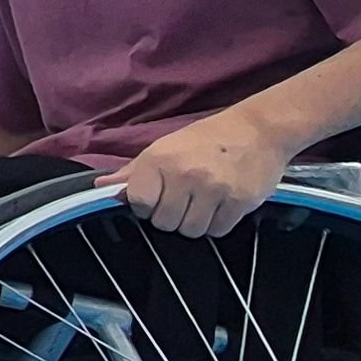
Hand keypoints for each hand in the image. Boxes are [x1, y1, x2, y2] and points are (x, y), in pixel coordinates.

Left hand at [115, 113, 291, 238]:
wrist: (258, 130)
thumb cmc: (206, 139)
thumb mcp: (165, 147)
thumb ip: (134, 172)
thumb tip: (101, 188)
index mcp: (161, 159)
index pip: (139, 203)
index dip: (146, 205)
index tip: (157, 198)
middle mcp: (185, 175)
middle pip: (164, 222)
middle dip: (171, 216)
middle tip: (184, 199)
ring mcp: (214, 189)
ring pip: (191, 231)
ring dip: (195, 222)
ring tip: (203, 202)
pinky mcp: (240, 202)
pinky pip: (218, 231)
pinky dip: (217, 223)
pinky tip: (221, 205)